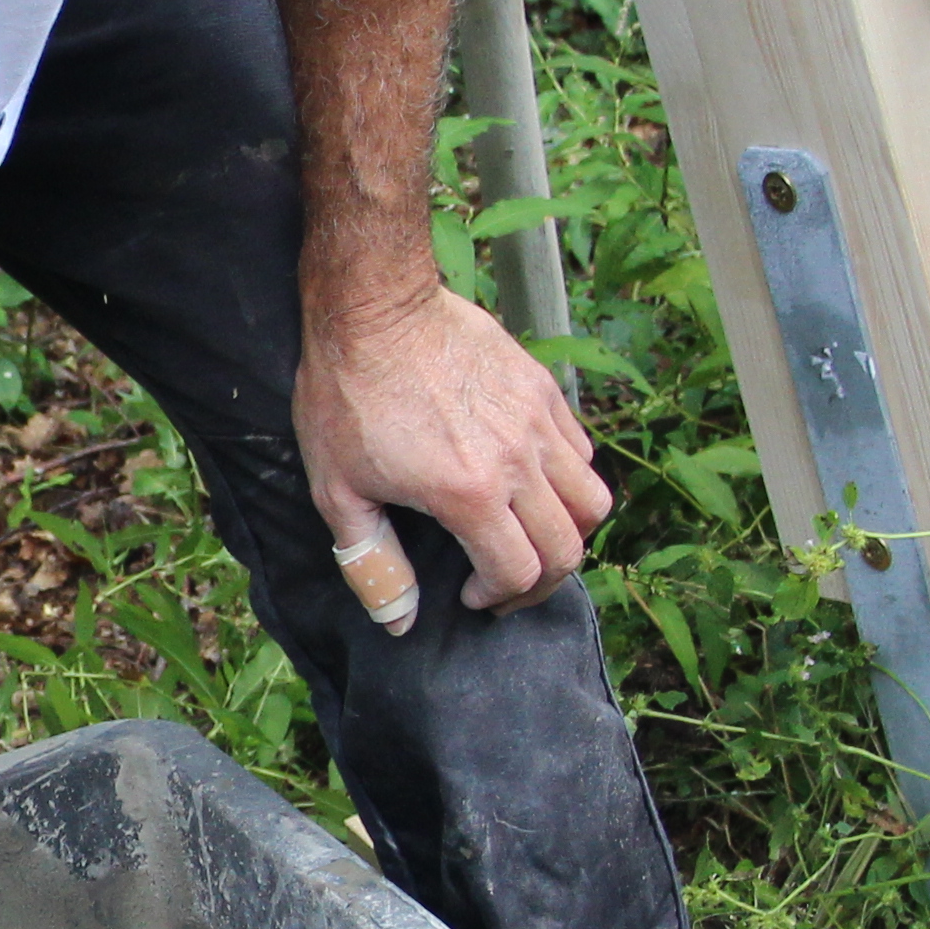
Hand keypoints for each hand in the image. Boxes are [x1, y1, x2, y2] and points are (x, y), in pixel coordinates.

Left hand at [296, 277, 609, 626]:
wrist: (375, 308)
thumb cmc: (347, 396)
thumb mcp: (337, 489)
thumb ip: (373, 561)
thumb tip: (398, 620)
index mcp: (468, 493)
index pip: (517, 572)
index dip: (498, 598)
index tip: (473, 596)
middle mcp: (517, 462)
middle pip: (566, 547)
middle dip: (540, 583)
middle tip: (507, 585)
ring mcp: (538, 422)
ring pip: (592, 501)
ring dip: (569, 533)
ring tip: (532, 538)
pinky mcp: (542, 390)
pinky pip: (581, 452)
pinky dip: (569, 482)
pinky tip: (530, 483)